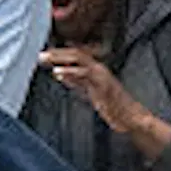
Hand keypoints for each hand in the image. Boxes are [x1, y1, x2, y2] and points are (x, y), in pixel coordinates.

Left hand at [41, 46, 157, 141]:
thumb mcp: (89, 91)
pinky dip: (70, 72)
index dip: (59, 54)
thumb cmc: (112, 106)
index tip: (44, 54)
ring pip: (79, 59)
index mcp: (95, 69)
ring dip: (60, 58)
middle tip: (41, 54)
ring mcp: (101, 75)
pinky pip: (85, 74)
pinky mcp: (102, 84)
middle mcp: (98, 69)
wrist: (130, 117)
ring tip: (45, 58)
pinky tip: (58, 72)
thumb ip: (76, 82)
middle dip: (57, 53)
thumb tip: (61, 73)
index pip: (75, 56)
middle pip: (75, 53)